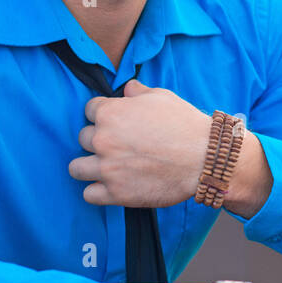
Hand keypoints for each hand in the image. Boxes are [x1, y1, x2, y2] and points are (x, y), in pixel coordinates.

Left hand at [67, 80, 210, 206]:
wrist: (205, 159)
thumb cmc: (185, 125)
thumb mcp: (162, 97)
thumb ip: (138, 92)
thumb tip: (127, 88)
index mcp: (111, 113)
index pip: (89, 110)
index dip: (104, 114)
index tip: (117, 122)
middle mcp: (103, 140)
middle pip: (83, 138)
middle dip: (98, 140)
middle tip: (118, 145)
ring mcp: (107, 168)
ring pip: (76, 168)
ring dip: (89, 166)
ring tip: (106, 167)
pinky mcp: (116, 193)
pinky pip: (89, 194)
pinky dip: (98, 191)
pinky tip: (112, 185)